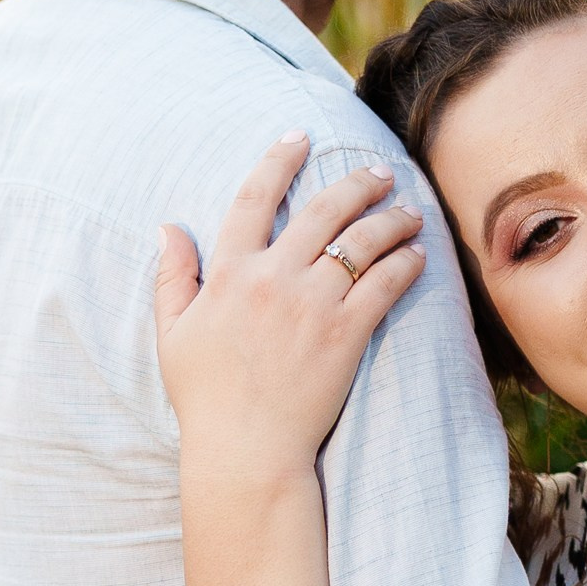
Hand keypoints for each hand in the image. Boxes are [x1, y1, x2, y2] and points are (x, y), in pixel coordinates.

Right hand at [154, 134, 423, 475]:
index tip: (300, 136)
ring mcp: (312, 304)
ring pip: (362, 241)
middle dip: (356, 182)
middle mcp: (272, 278)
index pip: (255, 197)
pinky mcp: (347, 334)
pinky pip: (385, 284)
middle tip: (379, 173)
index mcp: (228, 273)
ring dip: (392, 218)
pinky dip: (406, 262)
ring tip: (410, 212)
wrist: (246, 449)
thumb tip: (168, 227)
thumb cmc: (206, 397)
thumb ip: (172, 276)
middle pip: (322, 209)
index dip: (279, 160)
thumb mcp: (173, 333)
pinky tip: (418, 254)